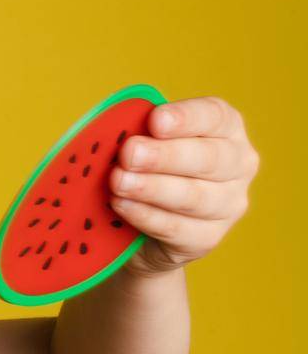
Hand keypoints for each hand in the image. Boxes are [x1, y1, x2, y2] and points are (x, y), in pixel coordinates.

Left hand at [108, 96, 259, 277]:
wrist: (142, 226)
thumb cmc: (144, 166)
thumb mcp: (142, 140)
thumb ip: (137, 129)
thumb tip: (115, 126)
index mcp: (225, 128)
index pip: (214, 116)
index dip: (185, 118)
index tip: (156, 120)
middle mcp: (237, 164)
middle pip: (208, 158)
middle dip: (164, 156)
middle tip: (129, 154)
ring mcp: (228, 204)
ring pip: (194, 196)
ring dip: (152, 188)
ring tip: (118, 182)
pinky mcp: (207, 237)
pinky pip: (176, 227)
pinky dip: (145, 215)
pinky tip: (121, 205)